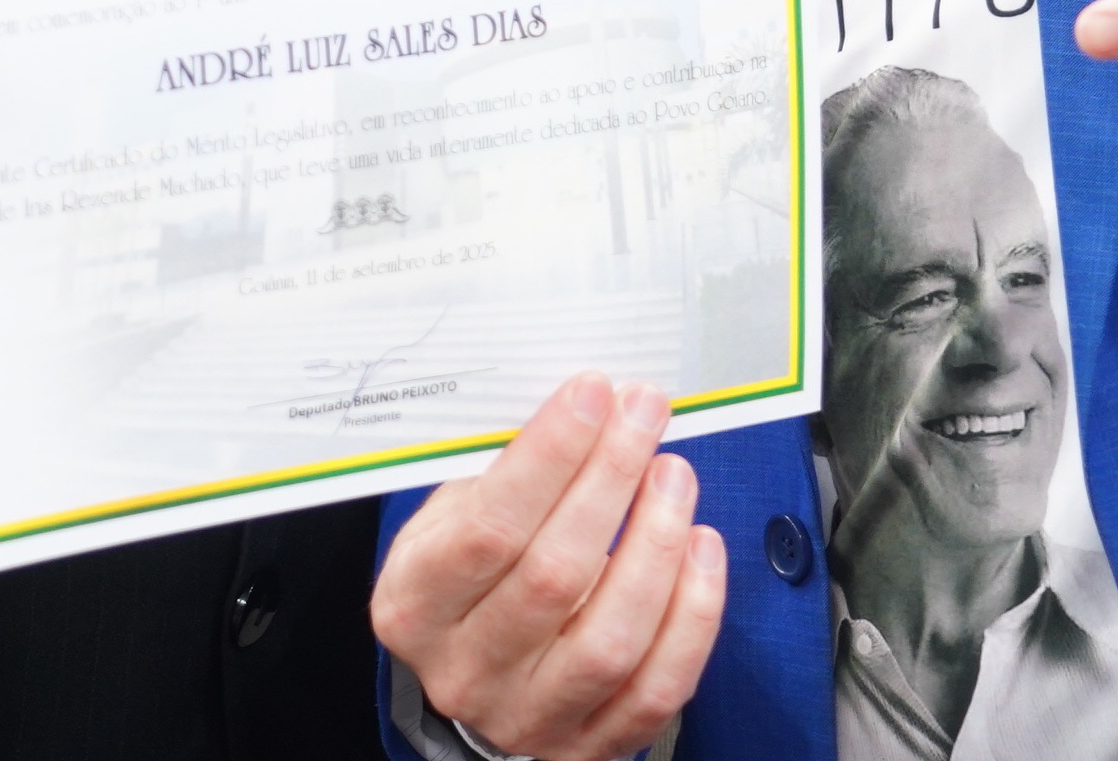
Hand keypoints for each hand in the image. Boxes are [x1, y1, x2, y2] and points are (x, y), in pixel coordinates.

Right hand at [372, 375, 726, 760]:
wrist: (475, 676)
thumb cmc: (472, 577)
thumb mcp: (450, 521)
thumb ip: (503, 475)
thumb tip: (586, 407)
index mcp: (415, 606)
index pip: (487, 529)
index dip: (548, 457)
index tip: (593, 393)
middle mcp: (466, 671)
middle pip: (553, 577)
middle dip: (610, 480)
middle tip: (645, 414)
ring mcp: (529, 717)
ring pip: (609, 640)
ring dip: (656, 545)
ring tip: (675, 476)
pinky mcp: (589, 748)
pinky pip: (657, 688)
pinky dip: (692, 615)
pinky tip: (702, 548)